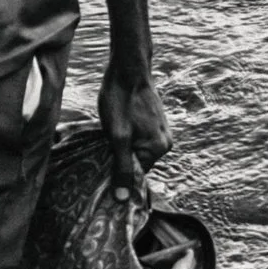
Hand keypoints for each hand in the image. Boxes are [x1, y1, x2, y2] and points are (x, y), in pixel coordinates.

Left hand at [98, 64, 169, 197]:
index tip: (102, 169)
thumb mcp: (117, 137)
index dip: (119, 174)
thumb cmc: (120, 100)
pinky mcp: (156, 121)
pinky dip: (127, 136)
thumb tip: (123, 199)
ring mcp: (162, 130)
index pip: (137, 175)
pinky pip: (140, 138)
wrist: (128, 68)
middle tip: (102, 148)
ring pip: (137, 149)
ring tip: (109, 133)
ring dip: (122, 146)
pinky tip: (116, 125)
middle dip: (120, 158)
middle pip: (138, 162)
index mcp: (159, 148)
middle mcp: (165, 142)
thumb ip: (122, 168)